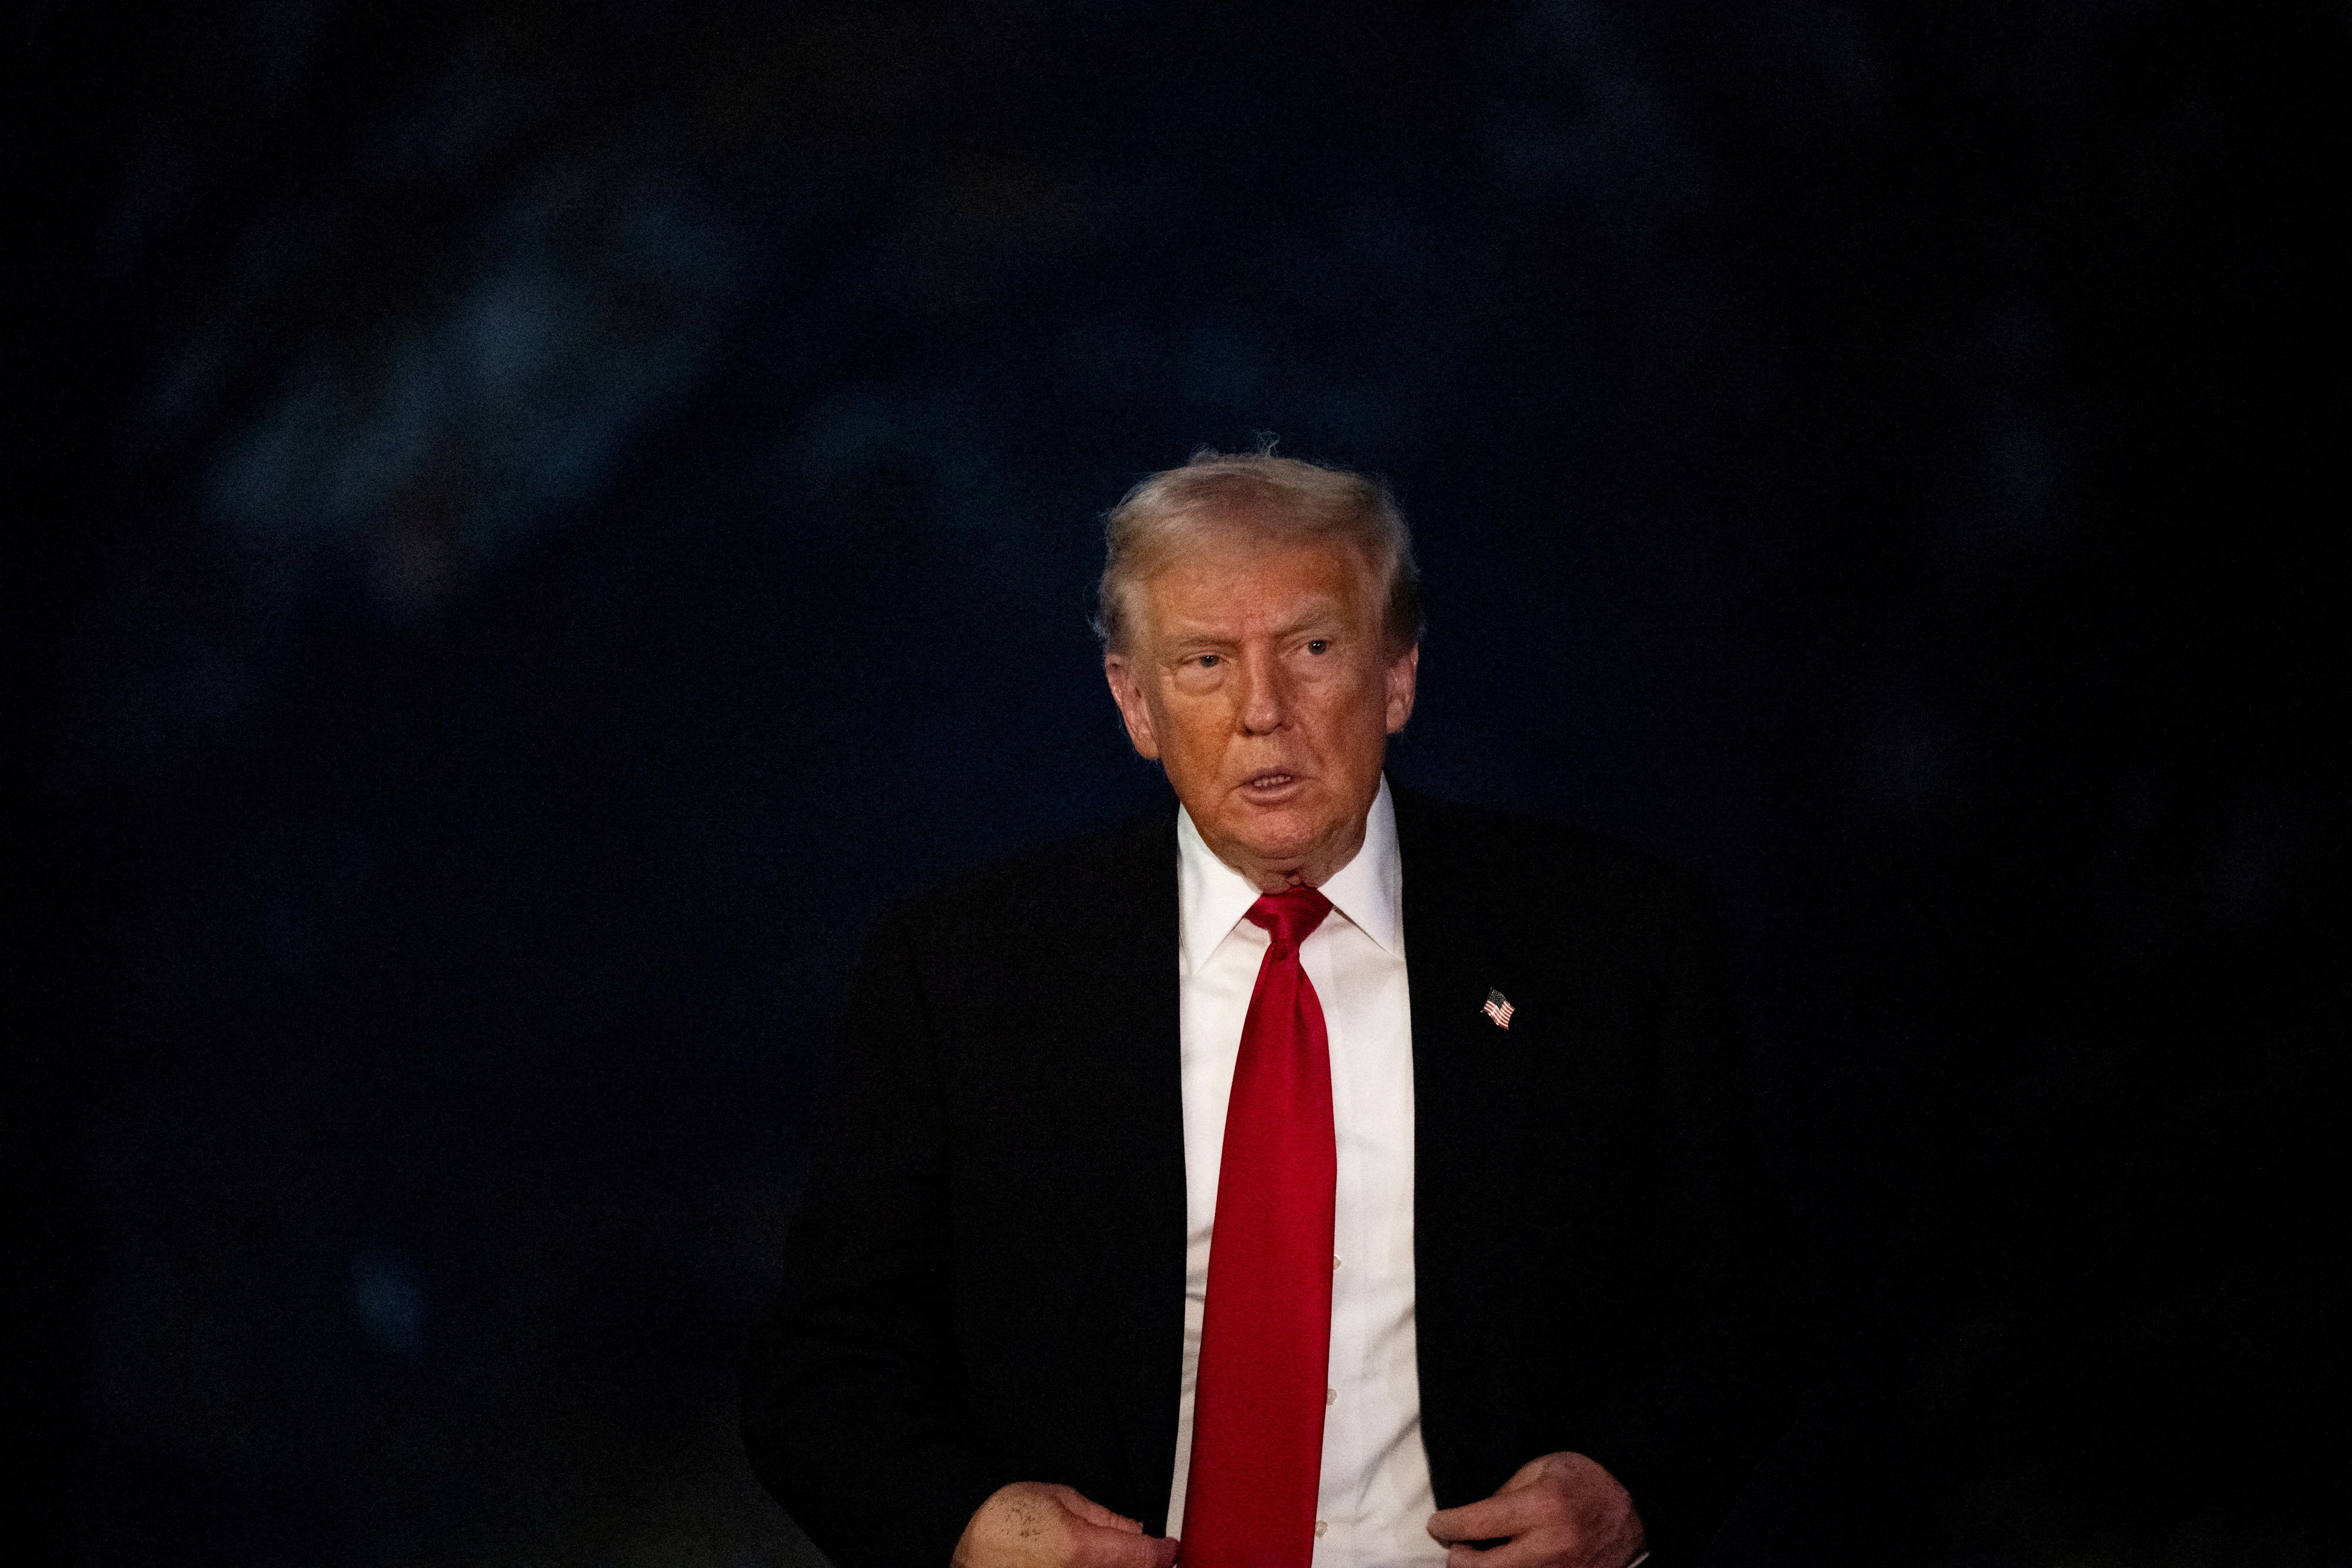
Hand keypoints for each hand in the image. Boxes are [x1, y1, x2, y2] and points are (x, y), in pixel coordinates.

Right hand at [952, 1482, 1181, 1567]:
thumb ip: (1101, 1515)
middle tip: (1141, 1550)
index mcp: (1082, 1550)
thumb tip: (1133, 1530)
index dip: (1165, 1551)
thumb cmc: (999, 1518)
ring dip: (1118, 1565)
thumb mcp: (1055, 1498)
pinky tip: (1082, 1561)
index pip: (1145, 1557)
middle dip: (1141, 1562)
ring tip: (1093, 1551)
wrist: (959, 1546)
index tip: (1171, 1547)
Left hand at [1426, 1452, 1645, 1567]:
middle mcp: (1550, 1547)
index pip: (1474, 1525)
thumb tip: (1469, 1521)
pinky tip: (1508, 1563)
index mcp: (1541, 1507)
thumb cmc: (1585, 1481)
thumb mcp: (1540, 1468)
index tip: (1440, 1524)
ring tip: (1481, 1558)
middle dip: (1458, 1558)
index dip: (1446, 1526)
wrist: (1633, 1508)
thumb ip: (1502, 1495)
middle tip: (1458, 1545)